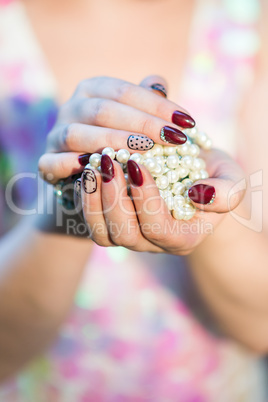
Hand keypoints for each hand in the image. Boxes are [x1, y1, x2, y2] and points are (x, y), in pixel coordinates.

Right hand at [38, 75, 193, 183]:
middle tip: (173, 138)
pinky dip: (74, 165)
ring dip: (112, 142)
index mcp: (92, 91)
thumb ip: (145, 102)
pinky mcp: (46, 162)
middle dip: (141, 124)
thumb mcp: (133, 120)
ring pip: (77, 133)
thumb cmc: (117, 142)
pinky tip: (104, 170)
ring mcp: (55, 135)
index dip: (156, 106)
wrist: (86, 174)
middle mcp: (71, 108)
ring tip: (146, 152)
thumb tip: (159, 83)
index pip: (124, 91)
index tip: (187, 122)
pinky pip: (53, 162)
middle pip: (103, 110)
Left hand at [78, 144, 244, 252]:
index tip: (139, 164)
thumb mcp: (231, 180)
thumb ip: (226, 192)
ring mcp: (130, 237)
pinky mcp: (113, 226)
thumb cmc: (213, 178)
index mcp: (183, 238)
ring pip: (103, 232)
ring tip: (94, 164)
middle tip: (108, 160)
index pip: (159, 228)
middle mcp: (153, 244)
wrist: (192, 177)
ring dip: (94, 198)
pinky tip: (88, 172)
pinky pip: (92, 222)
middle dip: (114, 197)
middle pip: (125, 234)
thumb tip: (197, 194)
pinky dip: (86, 198)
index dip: (146, 199)